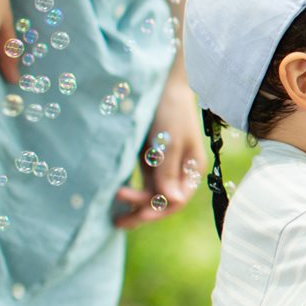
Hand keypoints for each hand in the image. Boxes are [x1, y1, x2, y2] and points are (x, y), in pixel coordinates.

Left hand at [113, 75, 204, 228]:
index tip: (136, 212)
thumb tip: (172, 200)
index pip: (176, 200)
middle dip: (142, 212)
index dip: (157, 210)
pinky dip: (132, 192)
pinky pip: (143, 183)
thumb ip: (168, 171)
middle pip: (163, 201)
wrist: (162, 83)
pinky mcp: (150, 159)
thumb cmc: (170, 110)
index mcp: (191, 168)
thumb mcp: (169, 141)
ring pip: (151, 194)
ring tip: (114, 215)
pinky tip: (118, 197)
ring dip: (135, 205)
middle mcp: (179, 171)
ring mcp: (164, 165)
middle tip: (118, 222)